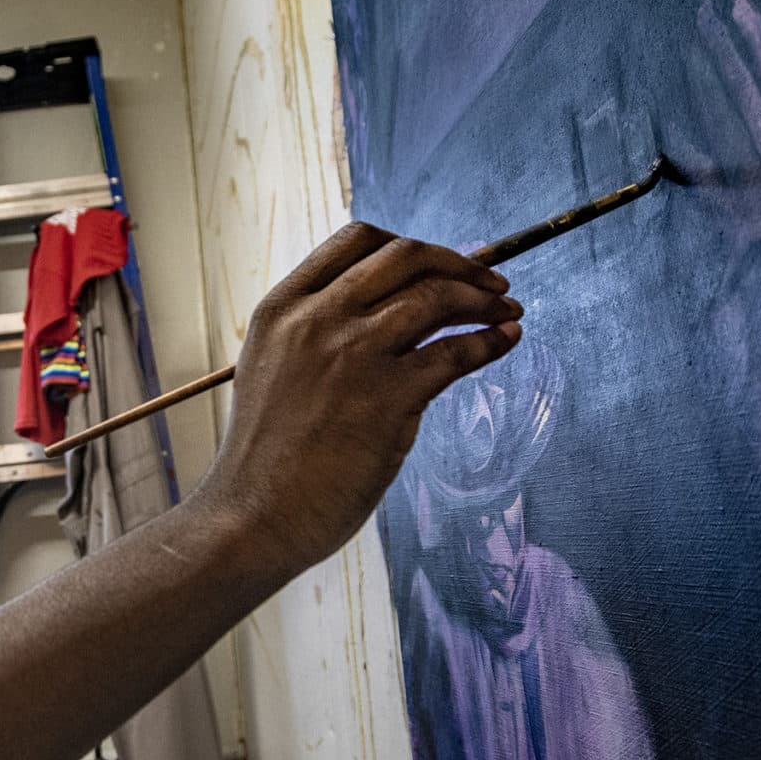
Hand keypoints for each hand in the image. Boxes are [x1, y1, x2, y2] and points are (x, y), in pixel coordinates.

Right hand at [199, 223, 523, 577]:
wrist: (251, 518)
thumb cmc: (266, 458)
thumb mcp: (274, 371)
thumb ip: (315, 336)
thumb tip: (388, 316)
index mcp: (282, 308)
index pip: (356, 241)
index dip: (409, 247)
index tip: (439, 265)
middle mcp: (316, 320)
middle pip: (404, 256)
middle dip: (458, 262)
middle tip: (491, 283)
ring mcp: (352, 355)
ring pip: (435, 297)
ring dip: (483, 299)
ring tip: (508, 311)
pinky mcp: (387, 399)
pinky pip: (455, 353)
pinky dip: (490, 341)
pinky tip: (505, 341)